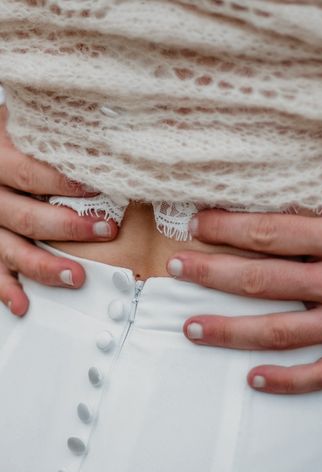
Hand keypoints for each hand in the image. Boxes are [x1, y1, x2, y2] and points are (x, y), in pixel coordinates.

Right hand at [0, 106, 117, 315]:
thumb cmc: (14, 133)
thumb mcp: (29, 120)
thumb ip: (60, 132)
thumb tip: (113, 135)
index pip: (30, 174)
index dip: (65, 185)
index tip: (100, 189)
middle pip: (25, 215)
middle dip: (68, 228)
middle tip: (106, 230)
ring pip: (8, 248)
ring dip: (44, 266)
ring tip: (77, 276)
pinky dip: (5, 290)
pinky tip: (23, 303)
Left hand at [169, 126, 321, 393]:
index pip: (274, 233)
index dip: (230, 229)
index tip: (197, 225)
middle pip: (265, 281)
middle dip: (214, 274)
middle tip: (176, 269)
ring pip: (284, 333)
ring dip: (233, 331)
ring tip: (192, 327)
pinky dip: (290, 380)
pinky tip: (256, 380)